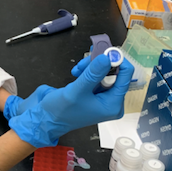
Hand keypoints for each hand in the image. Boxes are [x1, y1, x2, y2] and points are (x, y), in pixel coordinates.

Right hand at [9, 54, 133, 147]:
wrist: (46, 119)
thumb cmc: (61, 111)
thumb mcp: (77, 91)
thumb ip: (93, 74)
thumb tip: (107, 57)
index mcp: (113, 104)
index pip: (125, 76)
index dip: (116, 60)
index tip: (102, 51)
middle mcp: (111, 101)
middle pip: (115, 72)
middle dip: (99, 64)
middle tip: (85, 62)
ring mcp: (103, 97)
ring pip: (104, 72)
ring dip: (90, 66)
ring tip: (77, 70)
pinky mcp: (94, 93)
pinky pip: (96, 76)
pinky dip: (87, 71)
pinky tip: (76, 73)